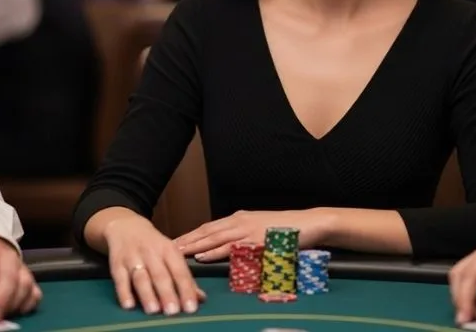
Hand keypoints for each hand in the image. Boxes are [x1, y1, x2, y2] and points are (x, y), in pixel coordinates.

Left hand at [0, 234, 41, 321]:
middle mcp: (8, 256)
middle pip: (9, 277)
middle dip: (0, 300)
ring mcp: (22, 266)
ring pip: (24, 284)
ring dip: (13, 304)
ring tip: (0, 319)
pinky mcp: (31, 277)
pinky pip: (35, 291)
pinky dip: (29, 303)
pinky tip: (18, 312)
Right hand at [104, 213, 205, 315]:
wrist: (126, 226)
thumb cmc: (153, 245)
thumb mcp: (170, 254)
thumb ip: (184, 276)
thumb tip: (201, 298)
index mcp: (169, 250)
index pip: (180, 271)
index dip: (186, 289)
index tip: (191, 307)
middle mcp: (151, 252)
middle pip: (160, 275)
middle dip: (167, 293)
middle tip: (173, 311)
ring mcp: (133, 257)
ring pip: (141, 277)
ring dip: (147, 294)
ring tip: (153, 310)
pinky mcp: (117, 264)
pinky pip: (120, 279)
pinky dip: (123, 292)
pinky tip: (129, 305)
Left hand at [173, 208, 329, 261]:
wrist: (310, 223)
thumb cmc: (288, 229)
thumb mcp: (262, 230)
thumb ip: (245, 237)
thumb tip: (231, 247)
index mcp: (240, 218)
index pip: (210, 227)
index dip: (192, 234)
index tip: (175, 240)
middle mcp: (240, 221)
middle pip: (206, 231)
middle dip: (186, 239)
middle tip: (165, 246)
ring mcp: (247, 230)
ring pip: (214, 238)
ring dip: (193, 246)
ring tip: (176, 252)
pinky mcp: (255, 240)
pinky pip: (230, 247)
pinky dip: (214, 252)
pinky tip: (202, 256)